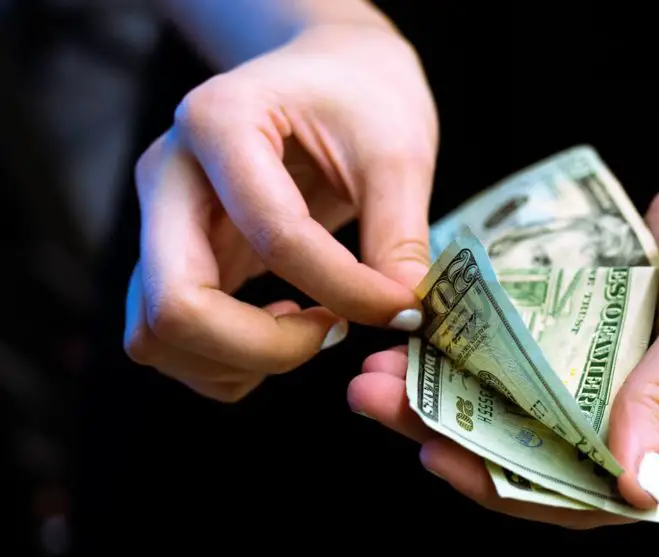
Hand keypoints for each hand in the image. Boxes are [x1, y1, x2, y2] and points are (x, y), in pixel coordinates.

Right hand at [123, 21, 438, 401]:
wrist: (328, 74)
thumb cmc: (360, 96)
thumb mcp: (397, 151)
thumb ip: (399, 236)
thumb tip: (402, 315)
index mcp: (220, 122)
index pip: (273, 235)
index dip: (345, 288)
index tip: (401, 307)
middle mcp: (168, 174)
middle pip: (175, 304)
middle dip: (264, 347)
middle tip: (334, 333)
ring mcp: (159, 220)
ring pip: (156, 334)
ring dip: (237, 360)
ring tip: (311, 330)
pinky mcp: (173, 257)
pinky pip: (170, 340)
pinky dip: (225, 360)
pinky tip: (283, 327)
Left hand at [350, 107, 658, 526]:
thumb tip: (625, 483)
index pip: (605, 497)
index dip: (516, 487)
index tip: (439, 457)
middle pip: (556, 451)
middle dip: (466, 433)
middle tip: (383, 400)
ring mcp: (641, 367)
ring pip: (540, 399)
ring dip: (466, 386)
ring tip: (389, 363)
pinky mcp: (619, 321)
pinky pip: (547, 345)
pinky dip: (497, 339)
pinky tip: (440, 322)